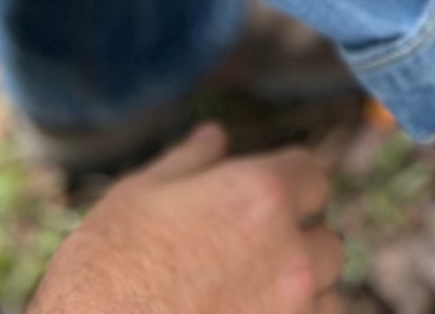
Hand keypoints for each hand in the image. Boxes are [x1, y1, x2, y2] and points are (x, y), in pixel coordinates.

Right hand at [30, 122, 344, 313]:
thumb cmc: (107, 267)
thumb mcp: (141, 194)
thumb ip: (191, 161)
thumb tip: (215, 137)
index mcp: (262, 196)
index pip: (313, 174)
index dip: (288, 183)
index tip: (264, 199)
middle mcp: (291, 255)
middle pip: (327, 240)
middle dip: (297, 241)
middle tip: (247, 254)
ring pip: (326, 297)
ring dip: (300, 293)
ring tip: (245, 295)